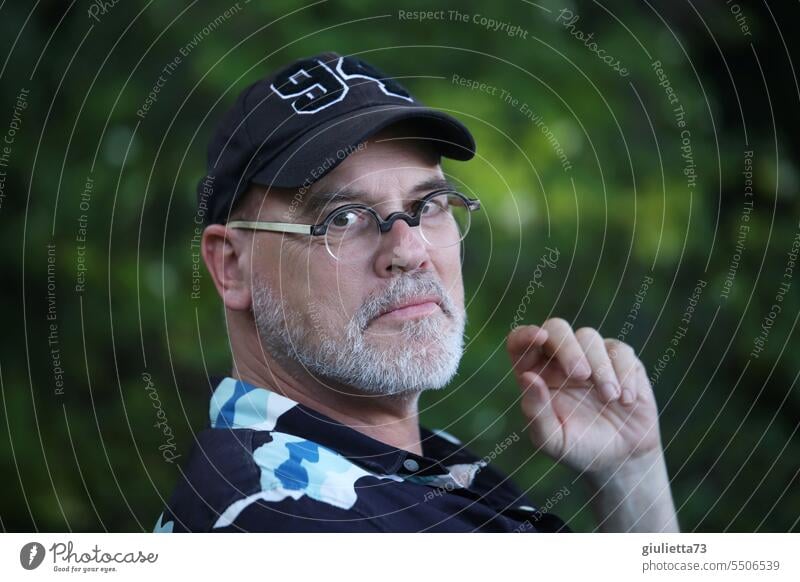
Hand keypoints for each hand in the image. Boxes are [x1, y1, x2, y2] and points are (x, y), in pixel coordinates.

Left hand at [507, 319, 662, 475]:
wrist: (621, 459)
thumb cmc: (579, 448)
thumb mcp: (553, 440)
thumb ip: (536, 412)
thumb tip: (527, 377)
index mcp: (535, 373)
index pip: (520, 342)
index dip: (525, 335)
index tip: (538, 337)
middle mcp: (559, 359)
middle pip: (557, 329)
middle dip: (568, 347)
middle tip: (580, 375)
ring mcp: (591, 357)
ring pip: (589, 336)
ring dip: (600, 366)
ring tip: (609, 398)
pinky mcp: (620, 361)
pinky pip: (620, 351)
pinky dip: (624, 373)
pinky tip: (625, 399)